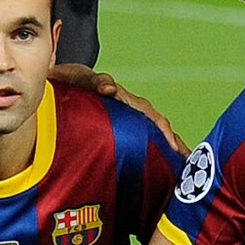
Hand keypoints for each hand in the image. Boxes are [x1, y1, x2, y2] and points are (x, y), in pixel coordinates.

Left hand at [53, 63, 184, 153]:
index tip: (174, 146)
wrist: (57, 82)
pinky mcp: (119, 128)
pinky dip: (152, 151)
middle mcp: (128, 108)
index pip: (150, 115)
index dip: (163, 130)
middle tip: (187, 160)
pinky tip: (158, 166)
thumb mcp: (79, 78)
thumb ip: (94, 81)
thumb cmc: (69, 81)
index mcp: (123, 98)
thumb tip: (111, 88)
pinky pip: (139, 139)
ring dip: (166, 147)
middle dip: (174, 141)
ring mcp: (124, 118)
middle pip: (157, 125)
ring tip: (181, 165)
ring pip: (151, 132)